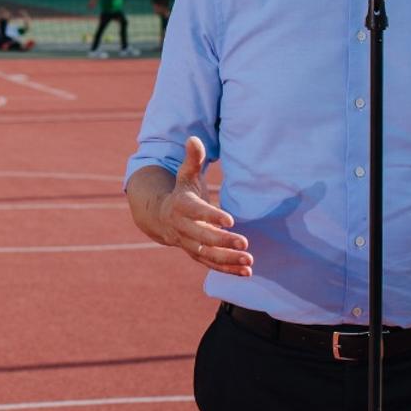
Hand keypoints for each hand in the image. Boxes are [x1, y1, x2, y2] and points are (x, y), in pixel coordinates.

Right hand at [129, 137, 251, 275]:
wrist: (161, 217)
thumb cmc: (181, 192)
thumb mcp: (185, 175)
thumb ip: (192, 159)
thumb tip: (193, 138)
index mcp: (181, 206)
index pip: (197, 212)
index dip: (212, 216)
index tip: (230, 220)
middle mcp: (183, 228)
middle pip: (202, 238)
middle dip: (223, 242)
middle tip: (245, 243)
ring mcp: (189, 244)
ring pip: (207, 255)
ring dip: (228, 260)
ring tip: (249, 261)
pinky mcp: (197, 255)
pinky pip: (211, 265)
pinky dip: (228, 270)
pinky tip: (246, 272)